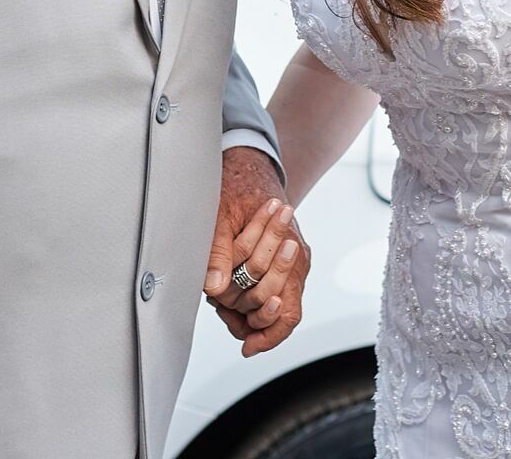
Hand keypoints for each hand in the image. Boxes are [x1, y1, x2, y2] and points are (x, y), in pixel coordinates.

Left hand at [205, 147, 308, 355]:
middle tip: (222, 311)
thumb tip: (213, 288)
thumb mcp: (221, 216)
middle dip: (248, 318)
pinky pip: (267, 289)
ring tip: (219, 300)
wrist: (250, 164)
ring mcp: (291, 262)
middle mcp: (297, 262)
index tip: (246, 347)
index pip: (287, 313)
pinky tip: (224, 292)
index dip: (268, 335)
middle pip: (277, 313)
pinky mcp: (280, 260)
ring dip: (244, 308)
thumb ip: (219, 252)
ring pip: (270, 304)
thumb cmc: (238, 186)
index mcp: (292, 253)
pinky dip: (246, 296)